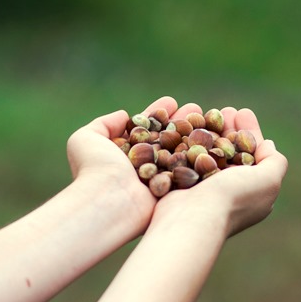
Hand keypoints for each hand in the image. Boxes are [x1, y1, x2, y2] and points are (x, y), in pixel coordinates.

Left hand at [65, 97, 205, 231]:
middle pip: (166, 140)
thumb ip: (103, 124)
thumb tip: (124, 116)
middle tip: (195, 107)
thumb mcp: (85, 139)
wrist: (108, 199)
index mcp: (123, 157)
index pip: (145, 130)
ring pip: (180, 153)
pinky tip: (215, 137)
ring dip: (195, 134)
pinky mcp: (173, 193)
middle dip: (180, 122)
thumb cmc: (94, 168)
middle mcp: (142, 169)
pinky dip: (202, 154)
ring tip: (209, 116)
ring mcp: (158, 181)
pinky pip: (190, 170)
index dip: (158, 115)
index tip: (172, 101)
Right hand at [152, 107, 287, 236]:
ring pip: (208, 152)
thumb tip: (268, 144)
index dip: (250, 131)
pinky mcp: (180, 186)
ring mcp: (202, 190)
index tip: (242, 112)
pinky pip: (187, 158)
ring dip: (209, 131)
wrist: (191, 217)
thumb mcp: (268, 180)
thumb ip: (275, 161)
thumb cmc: (232, 198)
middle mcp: (228, 192)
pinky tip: (187, 126)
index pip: (253, 155)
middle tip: (224, 110)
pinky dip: (188, 141)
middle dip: (229, 128)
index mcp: (251, 193)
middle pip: (230, 151)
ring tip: (205, 112)